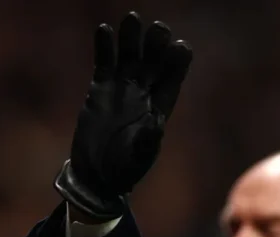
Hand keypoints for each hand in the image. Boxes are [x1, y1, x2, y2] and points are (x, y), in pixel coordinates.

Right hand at [54, 12, 192, 220]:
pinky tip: (104, 30)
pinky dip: (104, 49)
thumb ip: (148, 140)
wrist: (97, 175)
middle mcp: (142, 96)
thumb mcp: (138, 156)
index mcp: (159, 109)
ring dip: (131, 40)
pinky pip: (104, 65)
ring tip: (132, 18)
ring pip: (128, 59)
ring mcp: (121, 91)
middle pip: (152, 65)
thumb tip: (156, 123)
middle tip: (159, 27)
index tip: (182, 46)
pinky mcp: (99, 90)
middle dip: (156, 46)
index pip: (171, 81)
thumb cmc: (124, 169)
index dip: (177, 64)